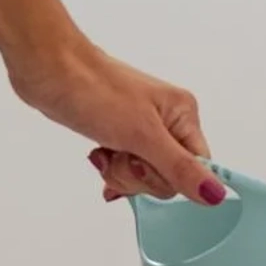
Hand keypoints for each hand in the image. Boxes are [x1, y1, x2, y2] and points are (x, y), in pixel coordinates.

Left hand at [7, 41, 224, 205]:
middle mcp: (168, 121)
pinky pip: (127, 167)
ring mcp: (143, 128)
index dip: (168, 176)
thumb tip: (216, 194)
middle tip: (121, 154)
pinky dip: (112, 168)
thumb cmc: (94, 90)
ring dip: (121, 173)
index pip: (196, 169)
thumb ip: (180, 168)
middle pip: (169, 176)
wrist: (49, 70)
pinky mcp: (121, 133)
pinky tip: (100, 157)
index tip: (144, 162)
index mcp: (184, 114)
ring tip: (106, 152)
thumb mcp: (142, 135)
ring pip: (145, 175)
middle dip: (139, 175)